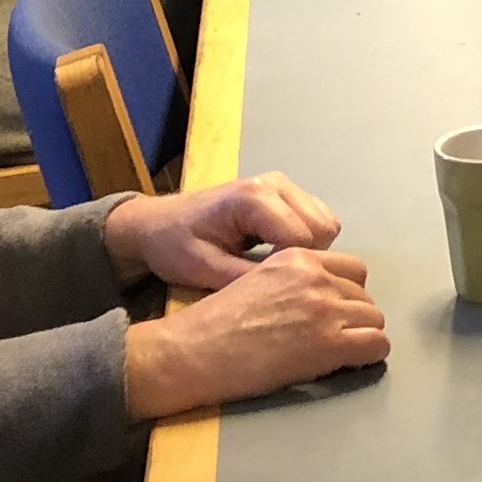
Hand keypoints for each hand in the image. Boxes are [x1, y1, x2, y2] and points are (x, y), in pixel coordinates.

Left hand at [107, 170, 342, 286]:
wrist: (155, 224)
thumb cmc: (174, 246)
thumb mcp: (205, 269)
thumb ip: (248, 279)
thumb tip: (288, 297)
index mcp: (254, 198)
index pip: (303, 239)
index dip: (294, 270)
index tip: (269, 288)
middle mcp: (275, 184)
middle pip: (322, 228)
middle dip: (307, 260)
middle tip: (274, 280)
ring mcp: (283, 184)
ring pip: (326, 223)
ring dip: (310, 250)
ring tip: (276, 269)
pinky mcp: (285, 192)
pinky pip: (317, 219)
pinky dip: (308, 241)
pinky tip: (279, 256)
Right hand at [119, 247, 387, 416]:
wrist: (191, 351)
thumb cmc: (213, 325)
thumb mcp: (257, 282)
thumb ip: (293, 284)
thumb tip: (320, 303)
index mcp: (297, 257)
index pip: (352, 269)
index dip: (345, 294)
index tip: (333, 314)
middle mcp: (317, 276)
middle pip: (364, 295)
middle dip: (354, 317)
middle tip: (335, 339)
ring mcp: (325, 308)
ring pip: (375, 319)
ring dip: (361, 336)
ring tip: (339, 354)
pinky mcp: (329, 343)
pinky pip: (376, 345)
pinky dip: (368, 356)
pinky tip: (348, 365)